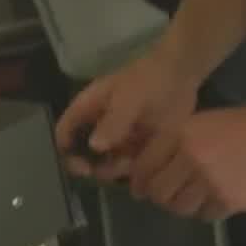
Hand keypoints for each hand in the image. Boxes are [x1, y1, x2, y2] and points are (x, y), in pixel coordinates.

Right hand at [55, 45, 201, 180]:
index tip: (80, 167)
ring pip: (108, 161)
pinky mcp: (138, 142)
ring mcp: (119, 135)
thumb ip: (113, 122)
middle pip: (84, 153)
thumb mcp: (129, 98)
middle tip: (108, 172)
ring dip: (115, 169)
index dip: (66, 151)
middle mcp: (99, 125)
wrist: (180, 73)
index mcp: (88, 109)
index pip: (65, 132)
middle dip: (92, 166)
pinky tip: (144, 172)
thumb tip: (95, 146)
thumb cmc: (149, 79)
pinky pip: (130, 161)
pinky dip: (134, 169)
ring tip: (130, 166)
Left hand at [128, 107, 245, 219]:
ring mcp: (211, 183)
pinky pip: (206, 215)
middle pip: (159, 192)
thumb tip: (155, 168)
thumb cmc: (245, 122)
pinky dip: (206, 210)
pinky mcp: (231, 201)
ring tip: (193, 198)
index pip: (145, 167)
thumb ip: (177, 141)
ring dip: (182, 205)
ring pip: (180, 208)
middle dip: (159, 196)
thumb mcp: (204, 121)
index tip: (140, 188)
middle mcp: (191, 160)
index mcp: (182, 136)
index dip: (138, 181)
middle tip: (167, 195)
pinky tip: (215, 198)